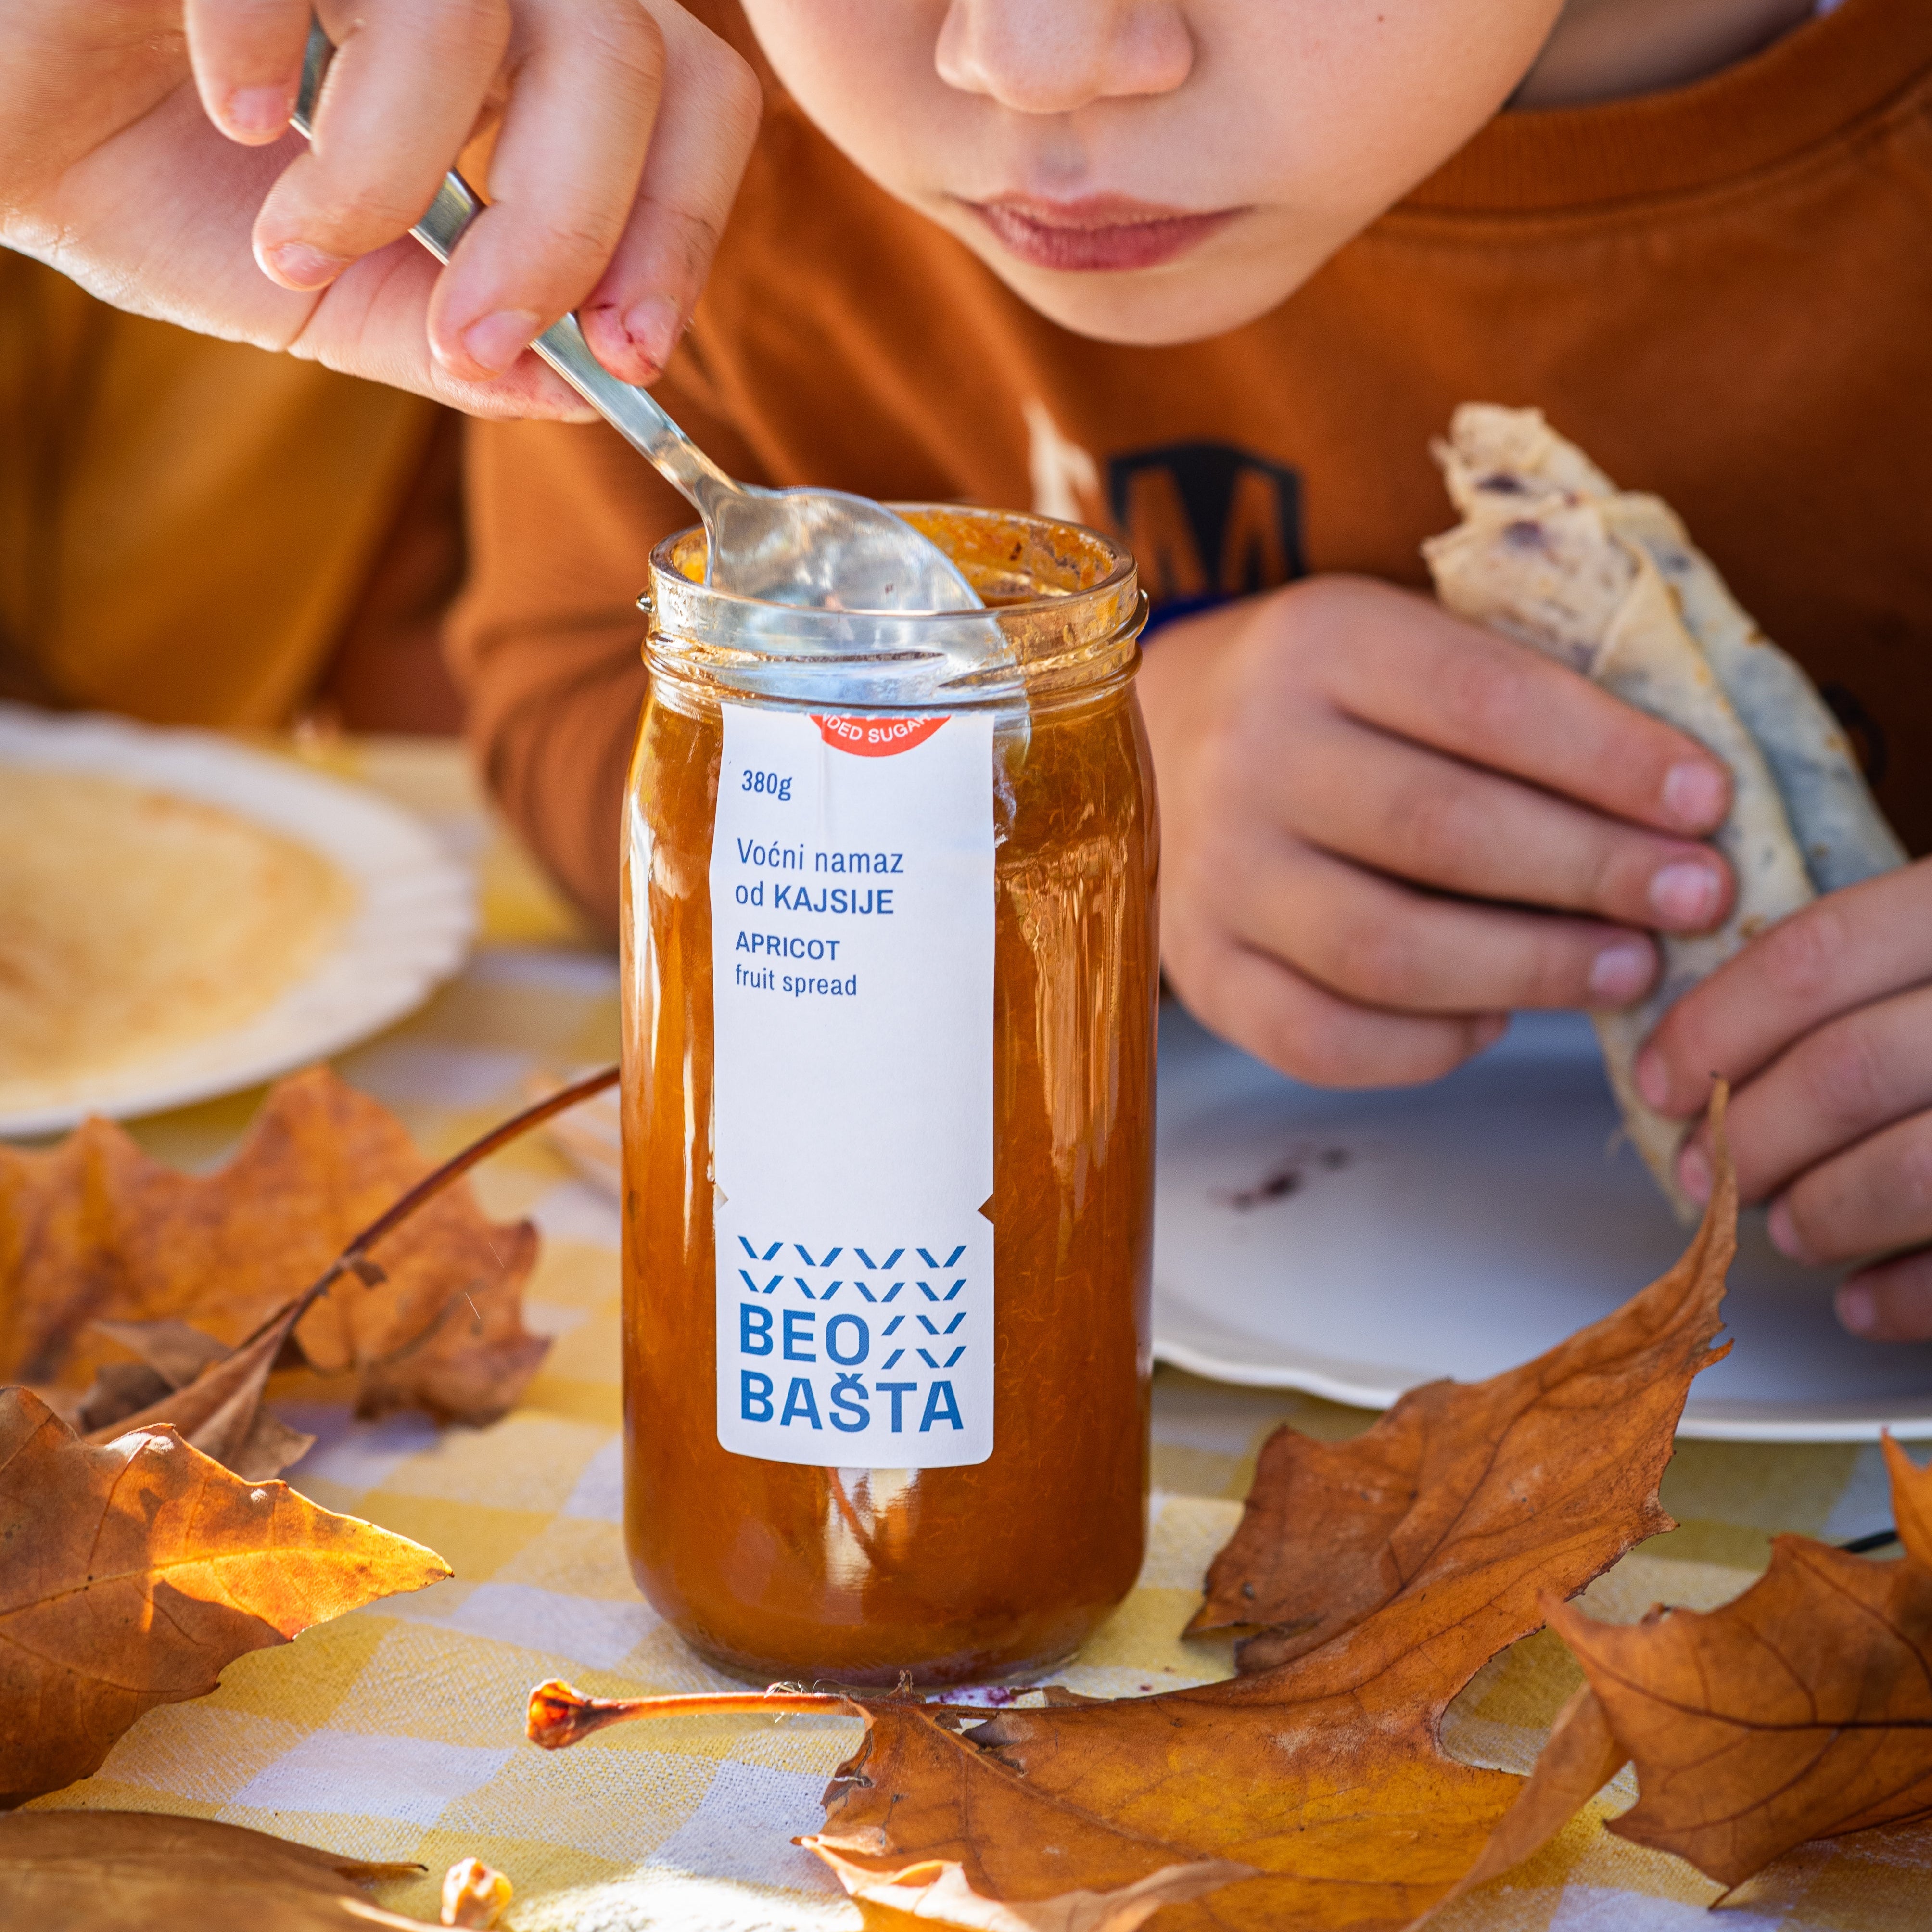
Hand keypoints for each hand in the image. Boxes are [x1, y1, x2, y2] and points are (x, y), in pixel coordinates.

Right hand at [0, 0, 759, 411]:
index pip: (686, 97)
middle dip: (569, 227)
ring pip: (479, 5)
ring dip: (400, 168)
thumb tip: (578, 394)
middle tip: (477, 336)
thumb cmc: (155, 179)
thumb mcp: (329, 300)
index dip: (684, 225)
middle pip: (624, 53)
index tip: (627, 350)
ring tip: (300, 244)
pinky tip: (235, 113)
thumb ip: (454, 340)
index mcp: (514, 55)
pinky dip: (275, 61)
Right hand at [1138, 574, 1735, 1086]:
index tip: (1707, 801)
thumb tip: (1675, 810)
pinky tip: (1493, 1020)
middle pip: (1442, 830)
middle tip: (1697, 899)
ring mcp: (1213, 872)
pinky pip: (1321, 1039)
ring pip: (1385, 950)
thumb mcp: (1409, 648)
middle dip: (1592, 871)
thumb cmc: (1336, 702)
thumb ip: (1519, 702)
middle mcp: (1248, 754)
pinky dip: (1425, 1047)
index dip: (1608, 758)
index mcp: (1317, 643)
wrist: (1156, 741)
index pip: (1483, 700)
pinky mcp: (1201, 968)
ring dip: (1530, 970)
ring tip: (1627, 969)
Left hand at [1637, 860, 1931, 1341]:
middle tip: (1706, 1169)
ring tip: (1787, 1227)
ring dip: (1823, 1212)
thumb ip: (1878, 974)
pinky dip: (1909, 1295)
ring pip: (1916, 1169)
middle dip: (1750, 1135)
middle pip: (1850, 1070)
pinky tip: (1864, 1300)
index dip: (1715, 1025)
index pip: (1819, 955)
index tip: (1657, 1077)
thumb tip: (1714, 1047)